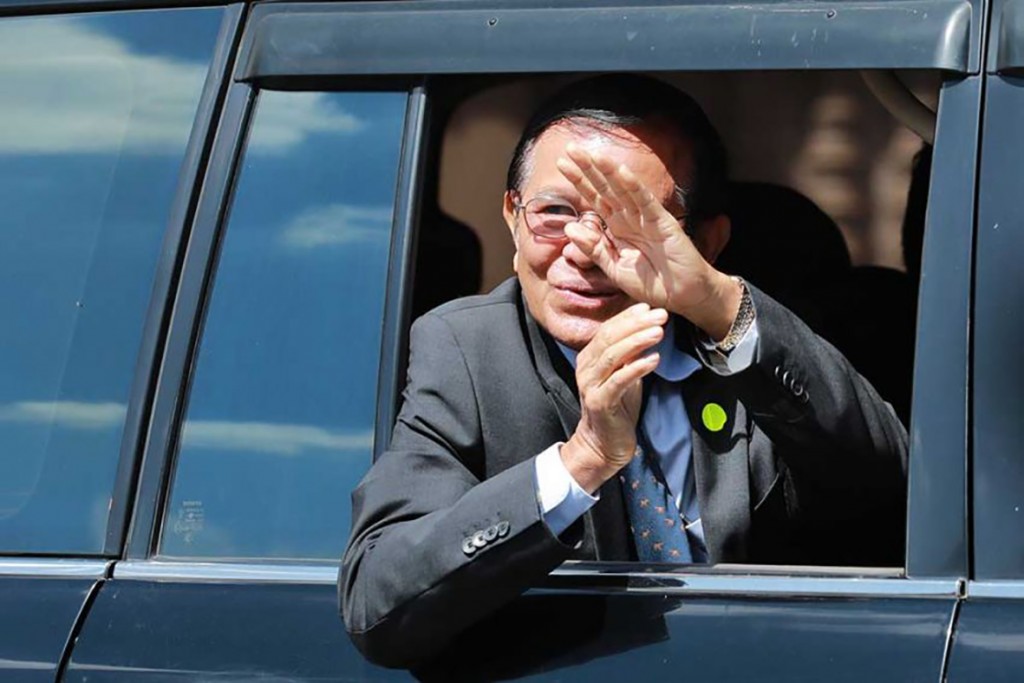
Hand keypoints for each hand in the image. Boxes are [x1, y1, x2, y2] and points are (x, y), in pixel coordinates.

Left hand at [557, 144, 738, 338]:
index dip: (580, 182)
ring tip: (592, 154)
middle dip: (588, 169)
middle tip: (571, 149)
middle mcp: (630, 218)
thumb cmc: (652, 283)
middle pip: (606, 188)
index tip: (561, 165)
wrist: (683, 296)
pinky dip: (634, 186)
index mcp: (618, 227)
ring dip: (608, 171)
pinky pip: (645, 201)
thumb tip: (569, 227)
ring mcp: (647, 217)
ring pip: (624, 189)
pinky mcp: (663, 222)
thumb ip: (594, 248)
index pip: (596, 199)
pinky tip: (621, 171)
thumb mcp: (614, 269)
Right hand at [560, 303, 667, 492]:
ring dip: (637, 341)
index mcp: (590, 357)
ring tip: (658, 332)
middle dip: (635, 324)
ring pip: (612, 356)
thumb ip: (630, 354)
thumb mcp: (624, 374)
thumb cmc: (617, 407)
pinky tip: (653, 359)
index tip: (649, 307)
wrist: (603, 444)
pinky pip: (618, 381)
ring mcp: (591, 385)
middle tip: (660, 316)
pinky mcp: (600, 402)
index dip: (628, 317)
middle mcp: (586, 368)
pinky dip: (636, 368)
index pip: (607, 329)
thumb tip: (648, 328)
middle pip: (609, 338)